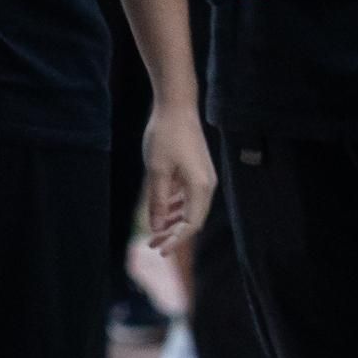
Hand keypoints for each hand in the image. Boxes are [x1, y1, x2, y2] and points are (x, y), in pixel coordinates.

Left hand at [140, 102, 212, 254]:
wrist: (177, 106)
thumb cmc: (165, 136)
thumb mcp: (156, 171)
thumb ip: (157, 202)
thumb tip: (157, 228)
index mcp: (200, 187)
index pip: (191, 225)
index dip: (175, 241)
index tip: (159, 251)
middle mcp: (207, 185)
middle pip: (192, 220)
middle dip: (172, 234)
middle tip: (150, 244)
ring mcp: (204, 177)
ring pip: (190, 209)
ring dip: (173, 221)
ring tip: (154, 232)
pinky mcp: (198, 170)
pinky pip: (189, 196)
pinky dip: (176, 206)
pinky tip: (162, 210)